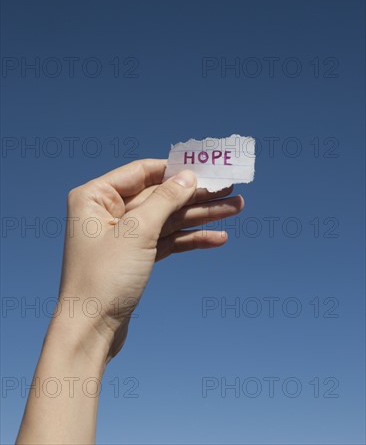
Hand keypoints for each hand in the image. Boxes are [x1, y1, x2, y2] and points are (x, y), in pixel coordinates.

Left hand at [54, 159, 243, 363]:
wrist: (91, 332)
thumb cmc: (104, 277)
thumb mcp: (138, 232)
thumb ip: (166, 200)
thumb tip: (189, 176)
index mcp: (96, 196)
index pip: (143, 172)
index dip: (176, 170)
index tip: (207, 167)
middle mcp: (107, 211)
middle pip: (161, 196)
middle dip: (197, 195)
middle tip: (231, 189)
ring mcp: (123, 235)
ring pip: (168, 219)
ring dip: (201, 216)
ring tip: (236, 207)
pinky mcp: (135, 257)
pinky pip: (167, 240)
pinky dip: (190, 239)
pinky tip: (218, 238)